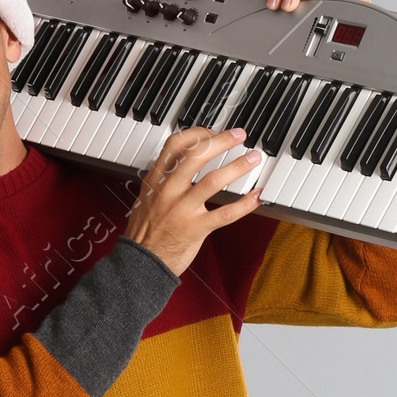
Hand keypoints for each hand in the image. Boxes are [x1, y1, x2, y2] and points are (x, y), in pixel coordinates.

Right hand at [123, 125, 264, 275]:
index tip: (212, 132)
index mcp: (156, 180)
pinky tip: (256, 196)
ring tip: (253, 158)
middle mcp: (169, 191)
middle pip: (197, 156)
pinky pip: (225, 213)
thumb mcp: (146, 198)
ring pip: (213, 180)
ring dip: (238, 166)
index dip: (197, 134)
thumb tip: (179, 161)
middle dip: (222, 141)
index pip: (175, 145)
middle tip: (239, 136)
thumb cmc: (144, 233)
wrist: (140, 263)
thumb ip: (162, 179)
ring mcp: (183, 209)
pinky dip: (244, 204)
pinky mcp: (196, 229)